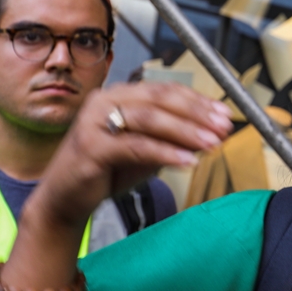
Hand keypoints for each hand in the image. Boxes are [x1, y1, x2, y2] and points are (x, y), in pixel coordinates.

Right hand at [32, 82, 230, 226]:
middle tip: (224, 127)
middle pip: (160, 99)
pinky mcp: (90, 147)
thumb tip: (215, 132)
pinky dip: (166, 152)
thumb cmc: (108, 171)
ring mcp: (94, 121)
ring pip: (150, 119)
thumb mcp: (150, 152)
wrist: (65, 199)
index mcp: (120, 95)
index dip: (199, 101)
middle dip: (198, 113)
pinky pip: (137, 146)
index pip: (166, 91)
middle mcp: (105, 100)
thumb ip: (177, 139)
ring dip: (187, 131)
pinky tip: (189, 161)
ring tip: (213, 144)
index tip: (226, 115)